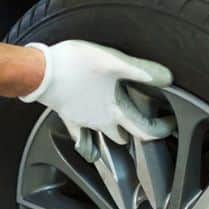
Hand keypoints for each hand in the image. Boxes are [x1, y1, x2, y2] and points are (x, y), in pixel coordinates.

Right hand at [20, 41, 172, 160]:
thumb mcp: (113, 61)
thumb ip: (141, 70)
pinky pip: (80, 137)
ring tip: (124, 133)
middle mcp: (101, 121)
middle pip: (125, 137)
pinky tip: (90, 146)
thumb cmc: (74, 66)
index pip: (145, 129)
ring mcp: (84, 122)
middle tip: (148, 126)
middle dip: (138, 134)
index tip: (169, 124)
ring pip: (104, 139)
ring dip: (116, 137)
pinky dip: (88, 143)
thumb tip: (167, 77)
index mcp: (115, 110)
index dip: (160, 129)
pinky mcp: (68, 117)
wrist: (40, 72)